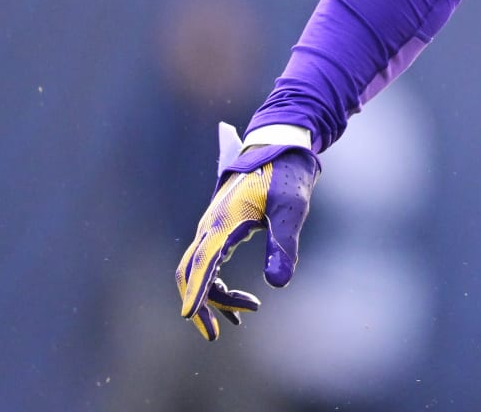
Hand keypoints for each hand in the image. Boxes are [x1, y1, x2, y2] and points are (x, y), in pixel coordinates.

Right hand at [175, 123, 318, 340]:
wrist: (280, 147)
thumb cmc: (287, 175)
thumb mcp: (291, 208)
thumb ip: (283, 244)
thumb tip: (278, 285)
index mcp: (223, 222)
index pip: (201, 263)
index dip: (196, 292)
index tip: (189, 317)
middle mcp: (210, 226)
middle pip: (190, 272)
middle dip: (200, 303)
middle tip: (216, 334)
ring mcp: (212, 228)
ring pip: (199, 270)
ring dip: (214, 296)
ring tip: (244, 314)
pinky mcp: (221, 229)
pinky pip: (209, 264)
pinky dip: (217, 284)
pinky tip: (239, 299)